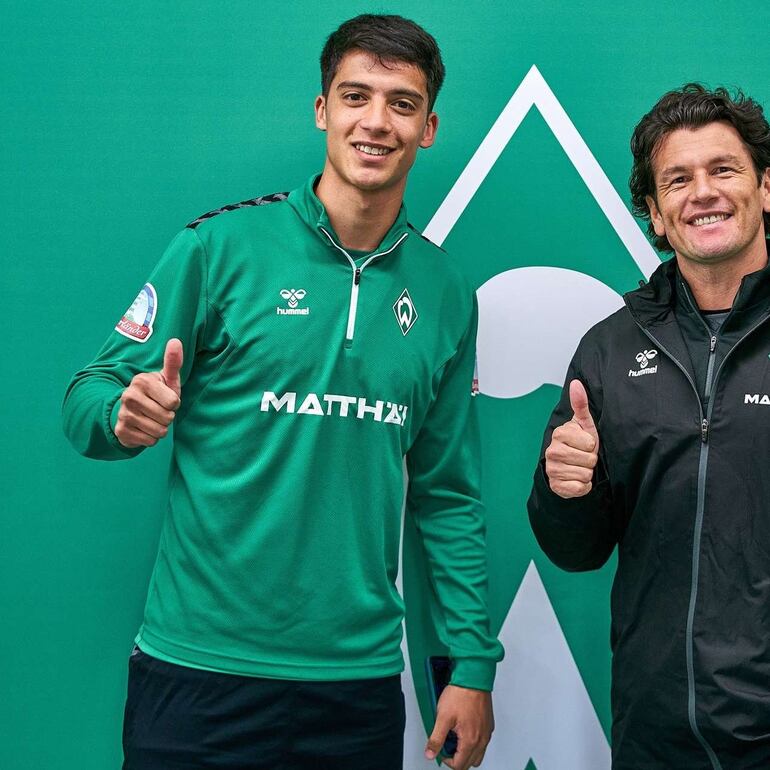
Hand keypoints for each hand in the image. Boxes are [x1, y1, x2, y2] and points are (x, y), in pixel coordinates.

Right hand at [114, 339, 182, 447]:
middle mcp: (129, 396)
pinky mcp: (121, 432)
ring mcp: (124, 414)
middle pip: (167, 418)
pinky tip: (144, 428)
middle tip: (158, 410)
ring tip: (152, 418)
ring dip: (160, 428)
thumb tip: (176, 341)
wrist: (129, 411)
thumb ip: (173, 362)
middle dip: (168, 417)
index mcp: (142, 381)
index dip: (174, 403)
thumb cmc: (156, 393)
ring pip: (159, 431)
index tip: (165, 398)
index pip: (174, 402)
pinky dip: (151, 438)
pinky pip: (150, 441)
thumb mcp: (166, 378)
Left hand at [424, 685, 493, 769]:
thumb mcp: (442, 717)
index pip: (459, 765)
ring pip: (478, 753)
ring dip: (466, 751)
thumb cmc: (460, 694)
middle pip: (470, 763)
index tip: (441, 751)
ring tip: (455, 737)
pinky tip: (463, 729)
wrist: (473, 678)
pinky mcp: (488, 724)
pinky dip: (473, 741)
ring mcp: (487, 732)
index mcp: (471, 740)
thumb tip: (430, 753)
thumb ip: (436, 738)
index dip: (447, 761)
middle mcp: (482, 739)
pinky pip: (483, 742)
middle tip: (447, 744)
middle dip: (457, 758)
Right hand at [545, 379, 599, 498]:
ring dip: (587, 473)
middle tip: (583, 457)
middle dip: (590, 461)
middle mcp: (552, 451)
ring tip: (580, 467)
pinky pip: (579, 488)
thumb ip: (580, 404)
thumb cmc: (580, 444)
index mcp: (560, 434)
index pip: (589, 444)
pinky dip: (582, 486)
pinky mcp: (556, 486)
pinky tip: (576, 479)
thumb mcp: (584, 424)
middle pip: (588, 460)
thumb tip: (576, 383)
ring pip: (584, 474)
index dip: (592, 446)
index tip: (585, 445)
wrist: (569, 467)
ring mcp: (552, 469)